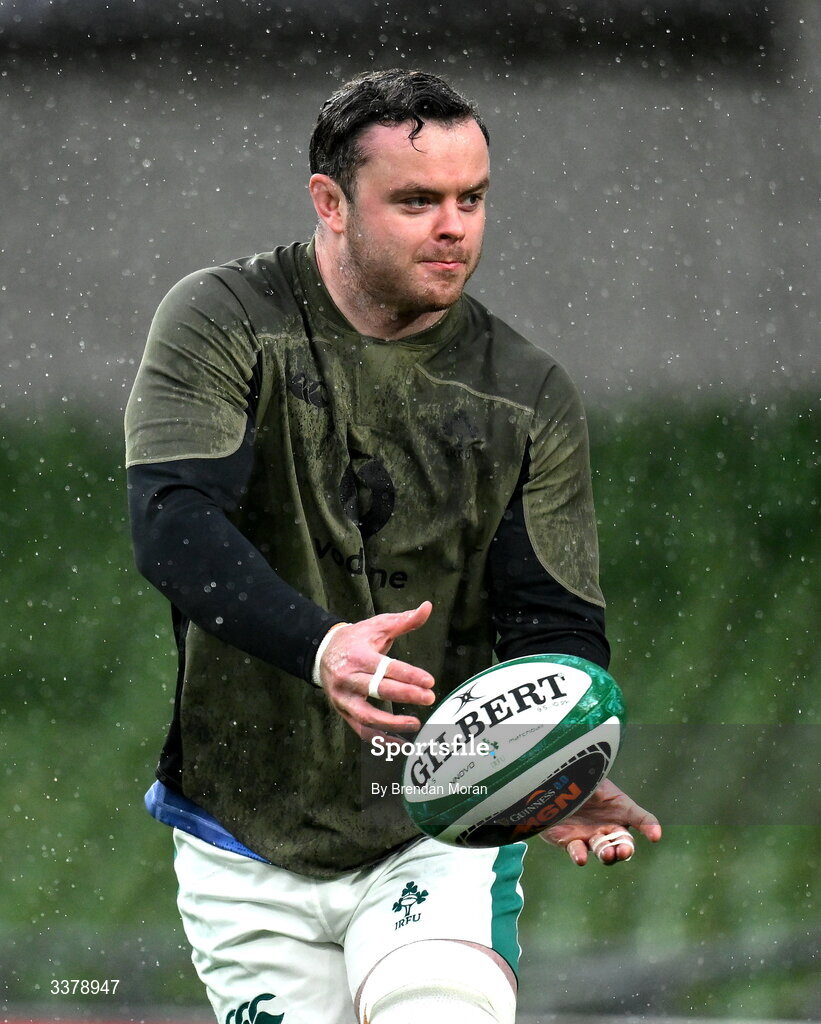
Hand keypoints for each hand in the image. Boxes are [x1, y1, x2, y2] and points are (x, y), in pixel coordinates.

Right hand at [317, 601, 436, 738]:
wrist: (322, 652)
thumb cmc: (356, 639)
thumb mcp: (378, 626)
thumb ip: (404, 620)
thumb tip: (427, 607)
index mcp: (358, 656)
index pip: (386, 668)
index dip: (409, 675)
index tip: (429, 681)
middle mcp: (348, 678)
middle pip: (378, 690)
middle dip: (406, 695)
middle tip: (429, 697)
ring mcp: (343, 698)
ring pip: (367, 716)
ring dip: (392, 723)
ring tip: (416, 723)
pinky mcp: (342, 712)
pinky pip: (361, 730)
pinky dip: (380, 739)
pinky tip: (400, 742)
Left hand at [539, 778, 661, 865]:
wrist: (550, 783)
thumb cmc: (579, 780)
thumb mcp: (599, 780)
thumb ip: (609, 787)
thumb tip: (633, 801)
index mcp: (619, 811)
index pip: (640, 821)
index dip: (649, 827)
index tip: (655, 836)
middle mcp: (607, 827)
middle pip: (622, 843)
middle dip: (625, 849)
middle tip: (624, 850)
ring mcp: (589, 836)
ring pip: (603, 851)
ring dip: (607, 854)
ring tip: (608, 853)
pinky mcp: (570, 842)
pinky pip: (577, 851)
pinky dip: (580, 856)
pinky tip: (582, 858)